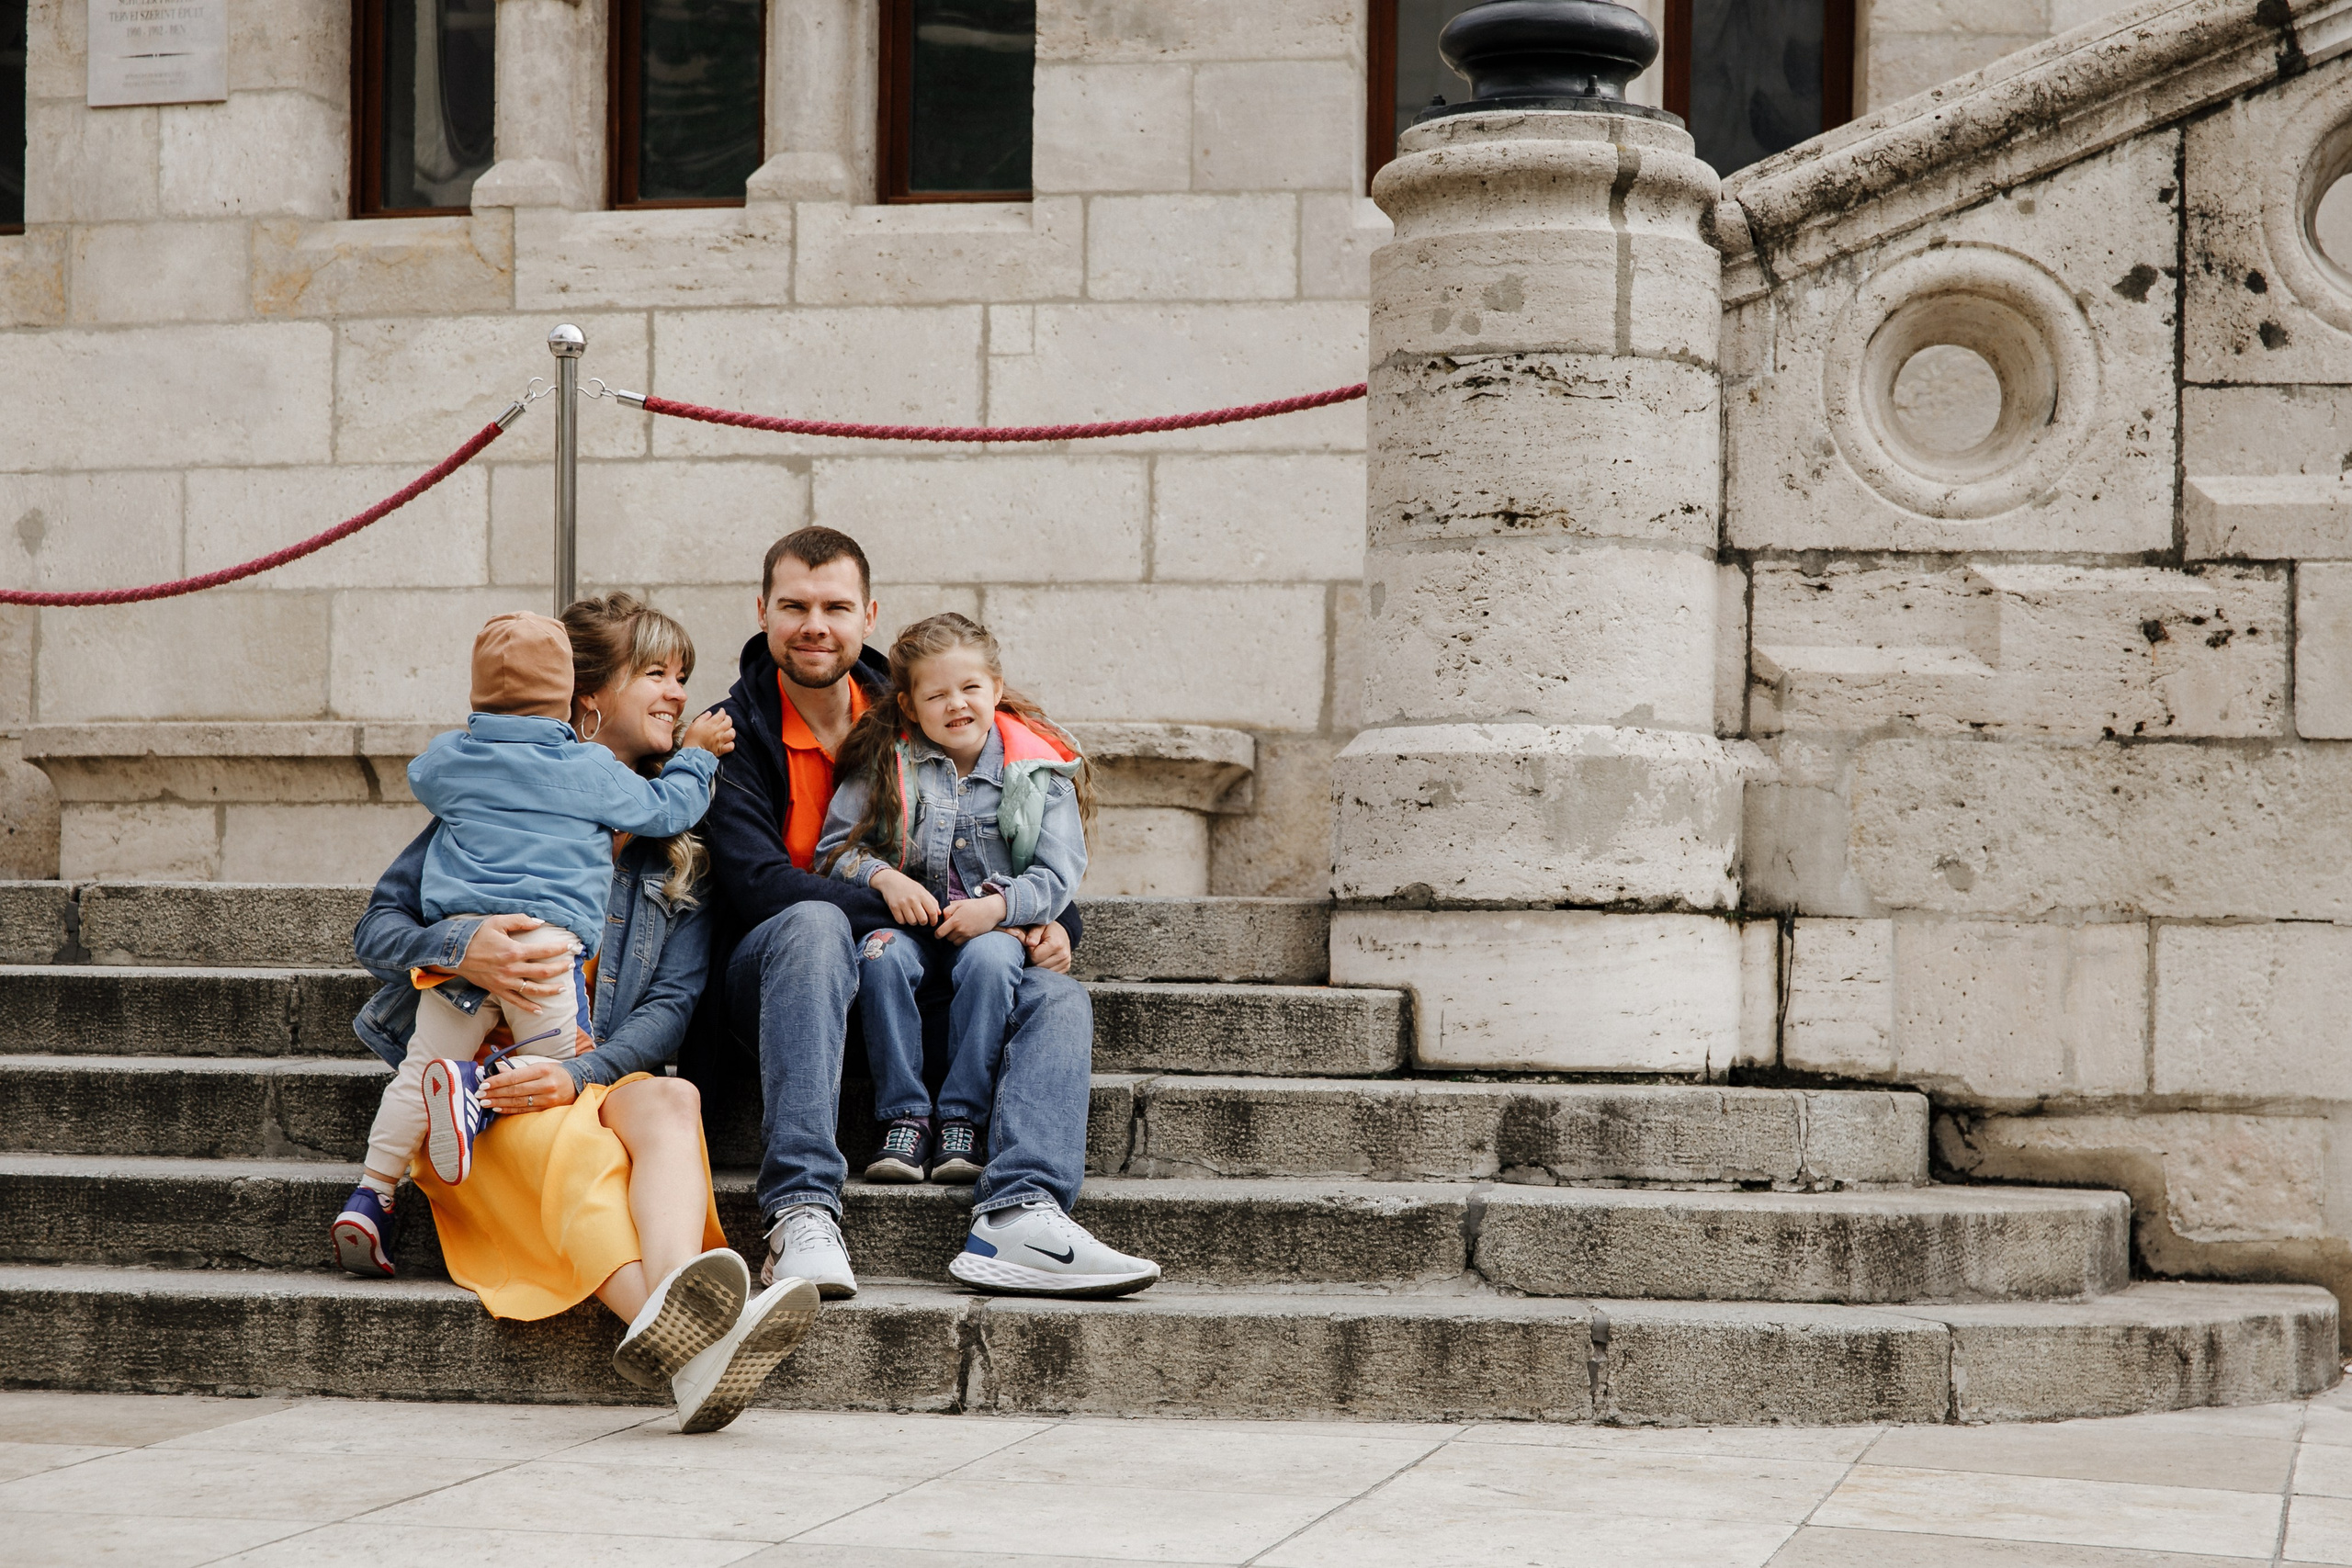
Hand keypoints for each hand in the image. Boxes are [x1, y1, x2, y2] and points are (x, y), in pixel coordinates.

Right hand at [453, 914, 572, 1014]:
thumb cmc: (475, 935)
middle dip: (560, 969)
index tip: (571, 948)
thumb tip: (539, 922)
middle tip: (571, 965)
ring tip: (562, 988)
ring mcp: (504, 982)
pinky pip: (515, 1001)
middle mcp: (511, 969)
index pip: (544, 951)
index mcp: (513, 951)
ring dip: (550, 990)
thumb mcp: (497, 922)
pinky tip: (540, 1009)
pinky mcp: (497, 989)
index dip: (560, 950)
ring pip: (533, 989)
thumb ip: (520, 921)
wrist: (452, 953)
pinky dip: (529, 1007)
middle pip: (543, 972)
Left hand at [478, 1055, 576, 1114]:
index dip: (497, 1081)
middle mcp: (546, 1085)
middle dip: (494, 1093)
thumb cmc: (554, 1073)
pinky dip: (509, 1109)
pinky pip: (524, 1110)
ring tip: (485, 1102)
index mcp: (543, 1070)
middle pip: (514, 1090)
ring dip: (498, 1103)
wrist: (577, 1083)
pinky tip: (498, 1108)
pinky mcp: (547, 1109)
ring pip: (518, 1102)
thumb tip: (496, 1070)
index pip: (515, 1077)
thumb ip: (518, 1070)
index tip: (484, 1084)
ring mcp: (547, 1099)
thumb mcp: (539, 1066)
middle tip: (479, 1095)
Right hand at [681, 708, 734, 755]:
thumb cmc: (691, 739)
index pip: (721, 715)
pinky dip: (731, 744)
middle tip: (726, 719)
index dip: (722, 711)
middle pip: (728, 722)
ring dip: (731, 731)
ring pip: (731, 734)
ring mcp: (720, 741)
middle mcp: (717, 732)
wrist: (691, 752)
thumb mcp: (694, 725)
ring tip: (728, 730)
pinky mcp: (721, 750)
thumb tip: (709, 713)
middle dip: (728, 719)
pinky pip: (731, 746)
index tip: (721, 711)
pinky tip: (728, 742)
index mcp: (710, 725)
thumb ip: (703, 718)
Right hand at [873, 867, 939, 926]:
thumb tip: (939, 913)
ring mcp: (902, 903)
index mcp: (921, 894)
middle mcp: (912, 899)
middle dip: (923, 922)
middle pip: (922, 919)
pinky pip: (901, 921)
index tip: (933, 923)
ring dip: (913, 922)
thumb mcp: (922, 890)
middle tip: (921, 920)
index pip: (932, 911)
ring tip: (912, 917)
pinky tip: (904, 916)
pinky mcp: (893, 907)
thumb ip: (932, 901)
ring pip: (912, 922)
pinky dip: (903, 921)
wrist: (891, 880)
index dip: (934, 920)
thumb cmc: (909, 886)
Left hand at [936, 893, 1007, 944]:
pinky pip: (960, 943)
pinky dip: (959, 940)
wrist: (991, 910)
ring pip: (953, 941)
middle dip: (946, 934)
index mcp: (955, 920)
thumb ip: (947, 910)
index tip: (939, 930)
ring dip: (952, 937)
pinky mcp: (971, 937)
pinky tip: (962, 933)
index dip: (937, 933)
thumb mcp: (959, 903)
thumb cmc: (974, 905)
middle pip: (946, 938)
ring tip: (957, 930)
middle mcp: (960, 929)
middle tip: (949, 927)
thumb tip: (941, 918)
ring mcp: (966, 934)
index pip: (939, 933)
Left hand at [1019, 921, 1072, 973]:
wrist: (1061, 932)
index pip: (1034, 957)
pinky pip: (1049, 974)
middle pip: (1038, 966)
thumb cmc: (1047, 929)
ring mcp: (1065, 963)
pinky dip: (1044, 968)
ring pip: (1043, 972)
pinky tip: (1044, 960)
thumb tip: (1028, 942)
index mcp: (1056, 944)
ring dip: (1038, 965)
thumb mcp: (1039, 927)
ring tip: (1040, 955)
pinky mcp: (1065, 968)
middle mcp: (1063, 955)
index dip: (1029, 951)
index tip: (1032, 945)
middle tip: (1035, 950)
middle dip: (1033, 959)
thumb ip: (1031, 934)